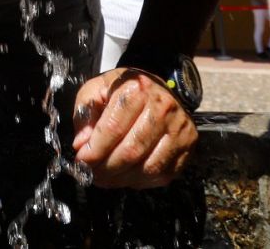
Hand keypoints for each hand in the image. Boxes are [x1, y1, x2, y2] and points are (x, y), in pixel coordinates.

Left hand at [72, 68, 196, 188]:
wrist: (156, 87)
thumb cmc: (123, 91)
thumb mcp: (97, 90)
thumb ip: (85, 114)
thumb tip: (81, 144)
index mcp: (136, 90)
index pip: (113, 128)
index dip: (94, 150)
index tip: (82, 161)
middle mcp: (162, 108)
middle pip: (131, 151)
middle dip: (106, 169)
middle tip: (91, 174)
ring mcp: (179, 128)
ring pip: (148, 167)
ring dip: (122, 179)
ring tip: (106, 178)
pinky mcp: (188, 145)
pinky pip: (163, 174)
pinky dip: (142, 182)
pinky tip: (127, 176)